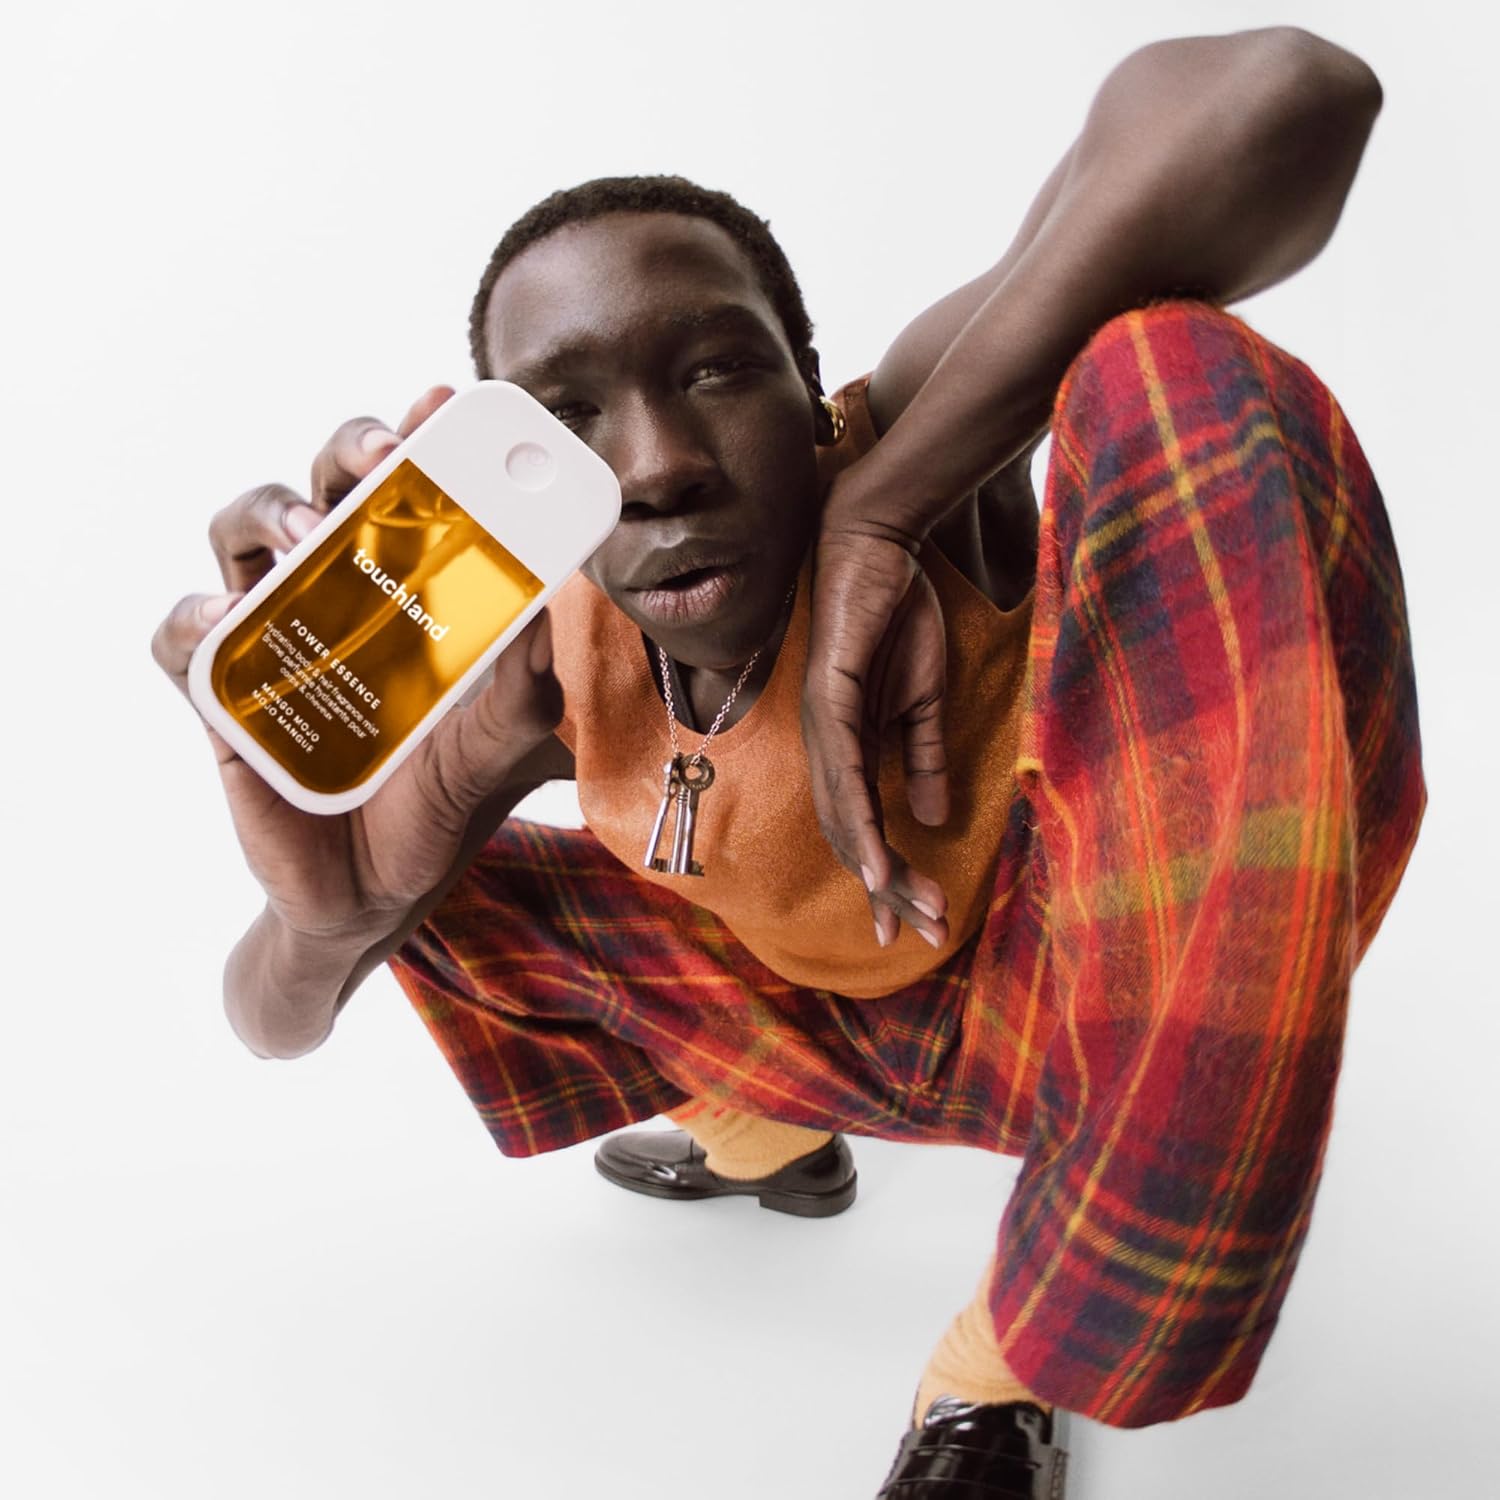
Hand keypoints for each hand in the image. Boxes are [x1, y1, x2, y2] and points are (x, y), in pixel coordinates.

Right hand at [150, 384, 563, 941]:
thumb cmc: (439, 801)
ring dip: (274, 514)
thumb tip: (551, 617)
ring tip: (317, 533)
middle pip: (325, 483)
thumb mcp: (500, 747)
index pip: (411, 492)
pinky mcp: (218, 693)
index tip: (447, 397)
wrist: (377, 893)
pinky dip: (198, 615)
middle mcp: (337, 592)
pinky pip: (182, 634)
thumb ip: (528, 692)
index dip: (422, 436)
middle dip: (351, 449)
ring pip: (243, 532)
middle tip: (388, 452)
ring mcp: (271, 636)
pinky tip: (232, 616)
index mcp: (410, 589)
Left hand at [801, 484, 950, 950]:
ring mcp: (823, 723)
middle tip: (921, 935)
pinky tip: (871, 860)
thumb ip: (922, 756)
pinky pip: (842, 769)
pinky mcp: (830, 697)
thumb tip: (931, 818)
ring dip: (875, 868)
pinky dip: (856, 819)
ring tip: (902, 912)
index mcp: (849, 746)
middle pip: (850, 833)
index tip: (919, 919)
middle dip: (888, 888)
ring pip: (843, 813)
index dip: (890, 874)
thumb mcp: (924, 699)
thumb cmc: (897, 618)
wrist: (881, 548)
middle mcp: (827, 744)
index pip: (866, 824)